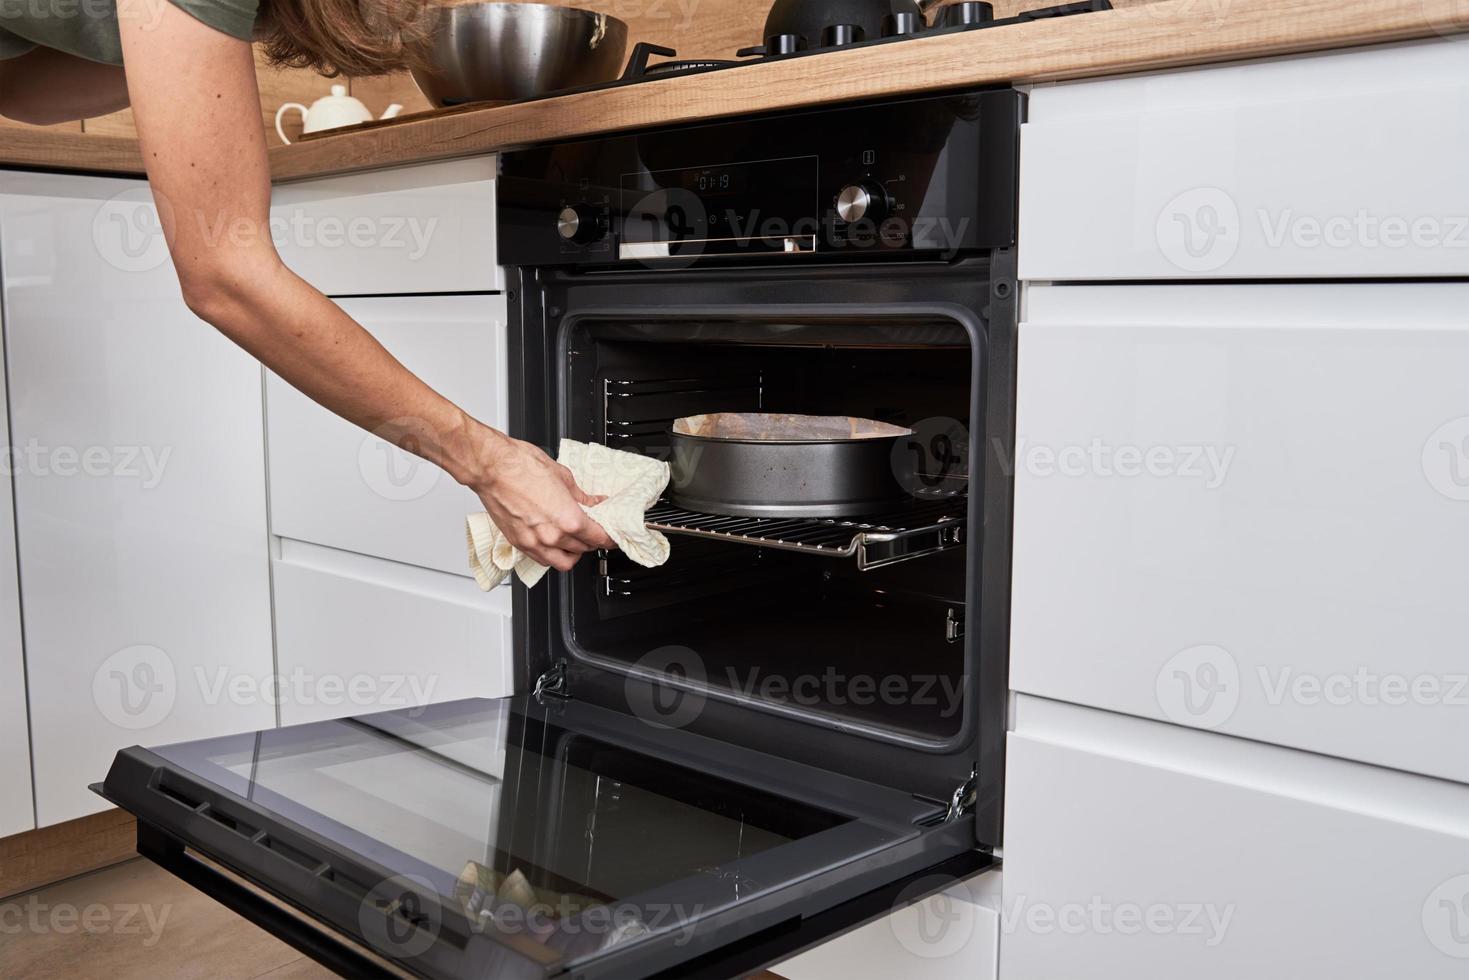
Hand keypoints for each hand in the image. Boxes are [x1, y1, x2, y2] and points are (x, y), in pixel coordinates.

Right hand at [475, 437, 615, 571]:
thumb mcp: (562, 477)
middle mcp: (552, 537)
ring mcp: (534, 543)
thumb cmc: (520, 466)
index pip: (599, 538)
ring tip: (576, 541)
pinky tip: (555, 543)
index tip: (612, 534)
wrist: (490, 467)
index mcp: (569, 520)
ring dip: (574, 554)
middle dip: (592, 541)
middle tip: (594, 530)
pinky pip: (542, 560)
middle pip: (584, 550)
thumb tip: (593, 502)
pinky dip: (552, 555)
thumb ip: (581, 496)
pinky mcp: (519, 543)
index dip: (610, 537)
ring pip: (563, 562)